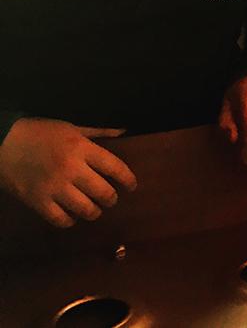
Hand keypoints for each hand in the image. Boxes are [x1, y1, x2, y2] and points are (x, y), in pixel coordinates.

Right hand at [0, 118, 136, 227]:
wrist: (4, 142)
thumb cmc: (41, 132)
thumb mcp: (73, 127)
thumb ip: (99, 132)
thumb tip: (123, 131)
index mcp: (82, 148)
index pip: (114, 167)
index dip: (128, 179)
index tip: (132, 186)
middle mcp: (72, 169)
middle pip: (102, 191)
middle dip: (111, 198)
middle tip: (112, 199)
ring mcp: (54, 187)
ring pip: (84, 209)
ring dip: (94, 212)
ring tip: (95, 210)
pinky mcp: (37, 201)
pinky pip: (60, 219)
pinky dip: (69, 221)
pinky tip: (72, 216)